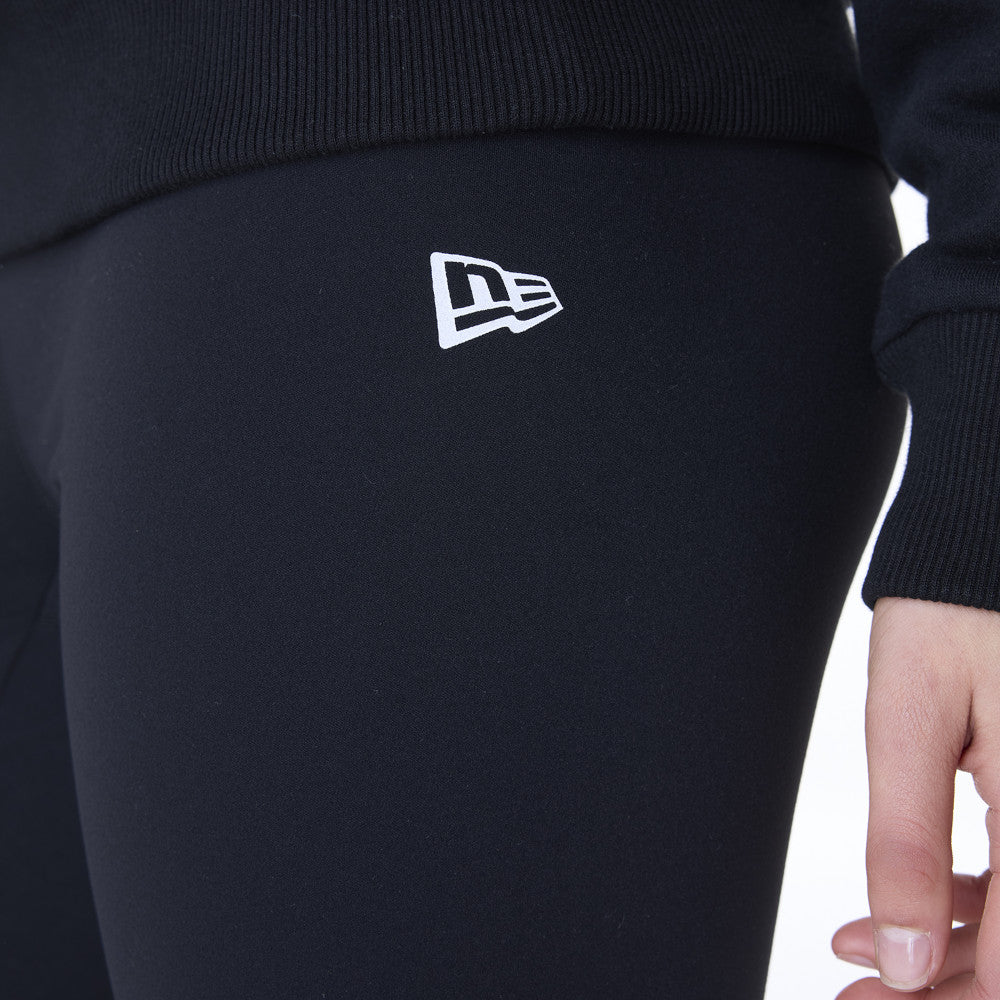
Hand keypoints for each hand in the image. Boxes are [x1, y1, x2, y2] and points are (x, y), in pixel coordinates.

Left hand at [830, 594, 999, 996]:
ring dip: (952, 948)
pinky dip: (973, 902)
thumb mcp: (908, 721)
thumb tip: (904, 957)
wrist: (989, 548)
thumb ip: (906, 843)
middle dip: (944, 986)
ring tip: (861, 949)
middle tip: (860, 988)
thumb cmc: (951, 613)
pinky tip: (912, 904)